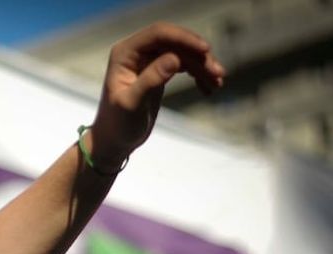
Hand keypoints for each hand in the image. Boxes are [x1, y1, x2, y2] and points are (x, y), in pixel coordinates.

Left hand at [88, 22, 224, 166]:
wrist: (114, 141)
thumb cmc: (117, 125)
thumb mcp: (132, 104)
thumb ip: (151, 80)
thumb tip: (174, 59)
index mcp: (125, 54)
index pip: (158, 34)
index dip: (184, 38)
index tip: (206, 50)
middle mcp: (136, 52)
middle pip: (175, 42)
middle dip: (198, 55)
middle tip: (218, 73)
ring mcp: (149, 60)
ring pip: (183, 53)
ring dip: (203, 65)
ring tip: (217, 83)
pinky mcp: (159, 71)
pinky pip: (184, 64)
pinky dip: (199, 74)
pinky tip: (209, 88)